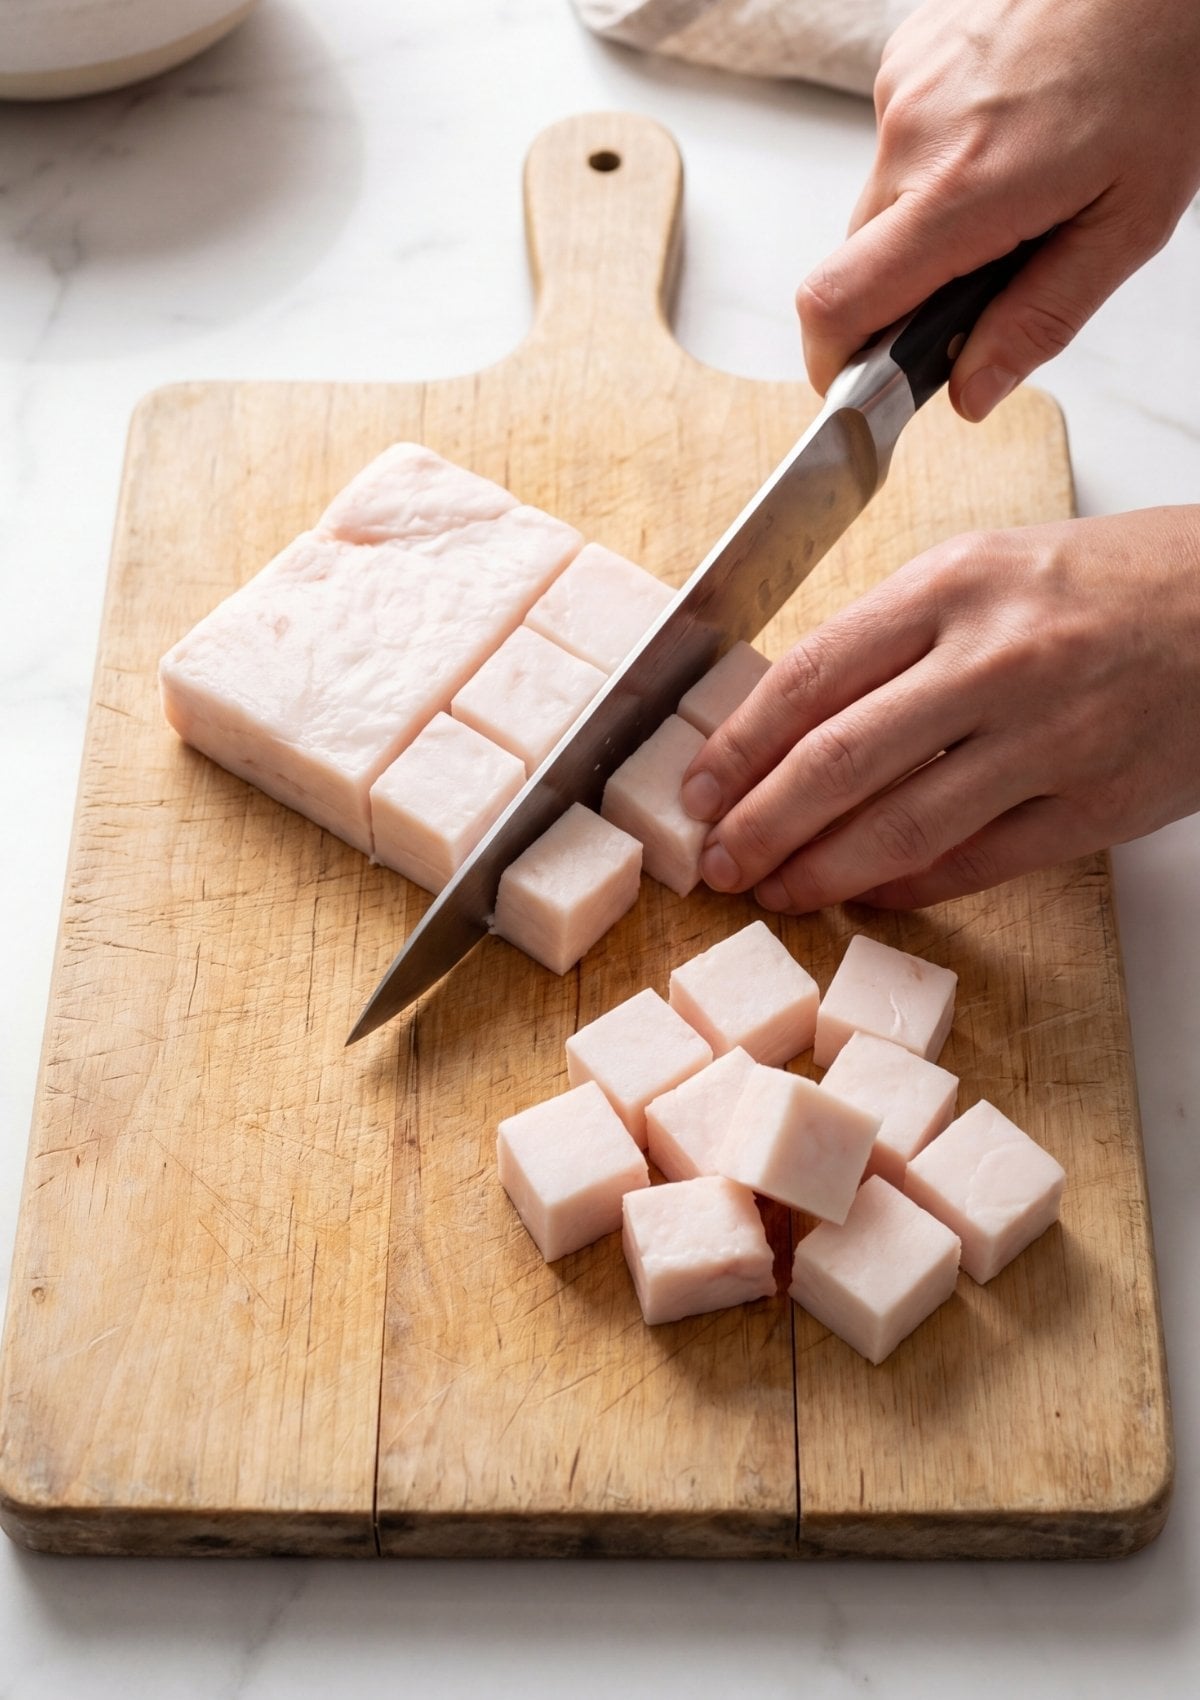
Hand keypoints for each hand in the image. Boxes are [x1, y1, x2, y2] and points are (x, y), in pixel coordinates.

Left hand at [679, 508, 1199, 909]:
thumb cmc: (1109, 582)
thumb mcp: (988, 566)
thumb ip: (894, 634)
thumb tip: (795, 719)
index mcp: (955, 585)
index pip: (810, 675)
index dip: (737, 747)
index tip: (696, 792)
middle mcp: (995, 661)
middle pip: (838, 762)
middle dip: (759, 825)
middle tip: (716, 864)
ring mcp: (1049, 740)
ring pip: (901, 828)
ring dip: (819, 872)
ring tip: (773, 892)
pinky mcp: (1095, 807)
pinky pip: (976, 863)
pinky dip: (907, 888)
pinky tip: (864, 895)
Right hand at [798, 0, 1199, 418]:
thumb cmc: (1163, 65)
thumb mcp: (1128, 222)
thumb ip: (1041, 318)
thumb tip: (970, 393)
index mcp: (964, 188)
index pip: (837, 303)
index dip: (831, 363)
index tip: (856, 389)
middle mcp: (914, 132)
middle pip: (858, 262)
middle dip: (906, 294)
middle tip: (987, 280)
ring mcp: (903, 86)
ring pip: (882, 204)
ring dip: (929, 222)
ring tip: (1017, 185)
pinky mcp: (907, 56)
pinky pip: (899, 145)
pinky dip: (939, 163)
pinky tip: (1005, 134)